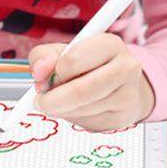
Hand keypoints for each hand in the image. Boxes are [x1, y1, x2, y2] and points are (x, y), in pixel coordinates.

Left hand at [29, 34, 154, 130]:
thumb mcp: (64, 53)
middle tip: (40, 101)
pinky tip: (78, 109)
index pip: (72, 60)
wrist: (123, 86)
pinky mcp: (123, 117)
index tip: (41, 78)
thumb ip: (44, 56)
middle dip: (51, 100)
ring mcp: (128, 95)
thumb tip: (38, 71)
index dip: (52, 74)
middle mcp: (125, 67)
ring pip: (81, 110)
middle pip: (79, 91)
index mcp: (110, 44)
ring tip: (60, 102)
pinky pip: (88, 123)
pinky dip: (74, 118)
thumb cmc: (89, 66)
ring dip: (61, 110)